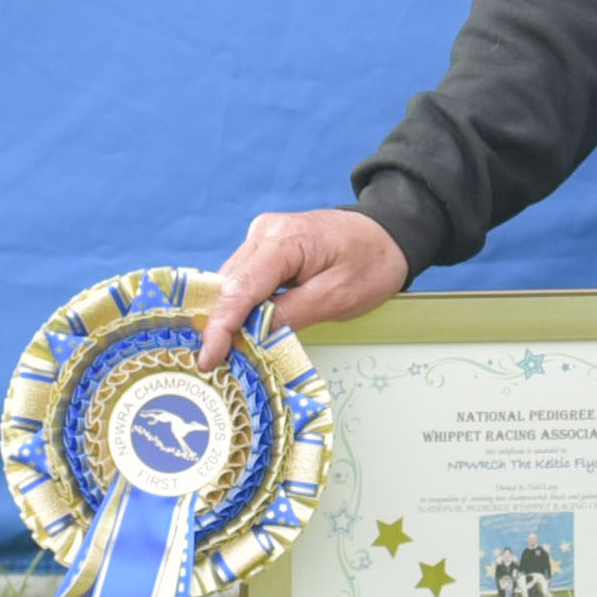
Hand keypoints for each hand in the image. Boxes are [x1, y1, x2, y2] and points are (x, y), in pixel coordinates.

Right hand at [197, 208, 408, 366]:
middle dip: (220, 325)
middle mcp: (264, 232)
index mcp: (285, 239)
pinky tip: (244, 329)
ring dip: (230, 316)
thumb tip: (251, 336)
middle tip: (215, 364)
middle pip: (228, 285)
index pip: (240, 288)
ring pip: (232, 283)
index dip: (220, 327)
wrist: (388, 234)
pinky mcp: (265, 245)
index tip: (207, 359)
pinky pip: (245, 279)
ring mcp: (263, 236)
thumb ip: (291, 315)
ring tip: (227, 352)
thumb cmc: (371, 263)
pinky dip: (243, 305)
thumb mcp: (338, 297)